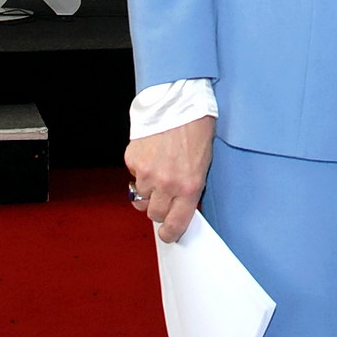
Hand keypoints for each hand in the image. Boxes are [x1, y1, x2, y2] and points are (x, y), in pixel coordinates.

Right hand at [124, 115, 213, 242]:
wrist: (179, 102)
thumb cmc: (197, 128)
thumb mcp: (203, 164)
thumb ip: (190, 188)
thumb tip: (180, 206)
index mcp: (190, 187)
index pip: (176, 224)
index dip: (171, 233)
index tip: (169, 234)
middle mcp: (167, 184)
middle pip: (155, 214)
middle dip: (159, 208)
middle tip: (165, 196)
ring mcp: (147, 174)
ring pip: (142, 196)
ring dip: (149, 188)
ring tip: (160, 168)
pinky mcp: (133, 161)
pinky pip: (134, 175)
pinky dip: (140, 170)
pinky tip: (152, 155)